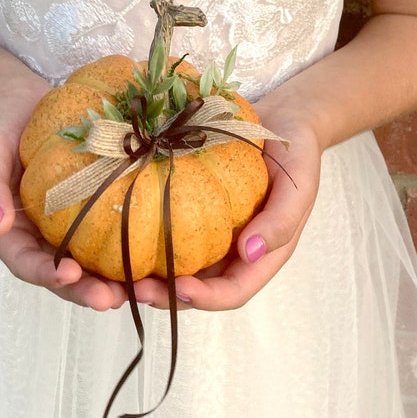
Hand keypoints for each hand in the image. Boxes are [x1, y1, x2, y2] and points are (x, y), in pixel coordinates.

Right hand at [0, 84, 128, 311]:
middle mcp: (43, 236)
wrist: (26, 100)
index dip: (46, 275)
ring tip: (141, 291)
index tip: (68, 274)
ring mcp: (70, 226)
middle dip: (87, 292)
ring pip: (92, 264)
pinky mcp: (95, 210)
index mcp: (13, 231)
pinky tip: (156, 256)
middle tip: (113, 299)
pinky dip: (131, 249)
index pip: (27, 263)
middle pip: (64, 275)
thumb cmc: (3, 124)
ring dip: (115, 282)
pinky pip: (112, 234)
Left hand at [132, 115, 321, 310]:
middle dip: (166, 296)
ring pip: (177, 265)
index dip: (207, 298)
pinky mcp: (191, 208)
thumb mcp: (299, 186)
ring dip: (149, 275)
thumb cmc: (296, 154)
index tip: (180, 289)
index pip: (233, 292)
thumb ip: (280, 221)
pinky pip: (167, 229)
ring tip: (117, 272)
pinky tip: (120, 229)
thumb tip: (250, 252)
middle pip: (197, 288)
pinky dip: (145, 237)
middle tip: (134, 289)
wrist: (283, 118)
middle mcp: (232, 252)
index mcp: (261, 256)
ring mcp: (210, 232)